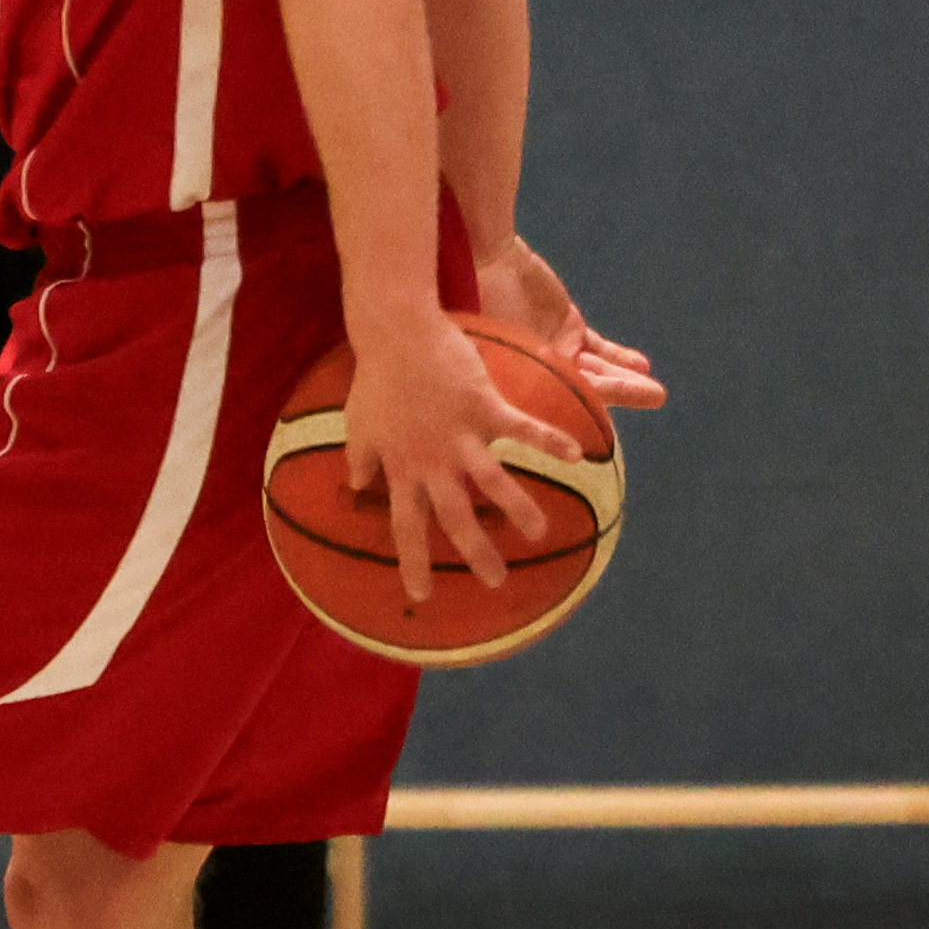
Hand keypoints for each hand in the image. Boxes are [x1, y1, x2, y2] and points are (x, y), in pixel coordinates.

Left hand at [338, 310, 584, 605]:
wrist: (397, 331)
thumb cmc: (376, 377)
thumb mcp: (358, 424)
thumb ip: (359, 458)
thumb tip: (353, 486)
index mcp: (403, 467)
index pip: (406, 526)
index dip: (414, 562)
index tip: (421, 597)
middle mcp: (432, 460)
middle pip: (455, 518)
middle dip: (476, 553)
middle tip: (496, 583)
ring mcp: (460, 434)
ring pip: (493, 482)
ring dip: (518, 510)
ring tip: (540, 535)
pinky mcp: (484, 405)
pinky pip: (523, 427)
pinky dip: (549, 440)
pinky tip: (576, 455)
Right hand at [473, 235, 667, 412]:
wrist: (484, 260)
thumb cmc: (479, 302)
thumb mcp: (497, 342)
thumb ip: (522, 370)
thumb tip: (550, 394)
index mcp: (518, 384)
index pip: (556, 408)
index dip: (584, 417)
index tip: (610, 425)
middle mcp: (539, 373)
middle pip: (585, 392)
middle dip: (621, 394)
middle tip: (656, 396)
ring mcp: (557, 350)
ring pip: (598, 370)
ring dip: (627, 379)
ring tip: (658, 391)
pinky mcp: (569, 327)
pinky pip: (600, 348)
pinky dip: (620, 357)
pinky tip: (642, 364)